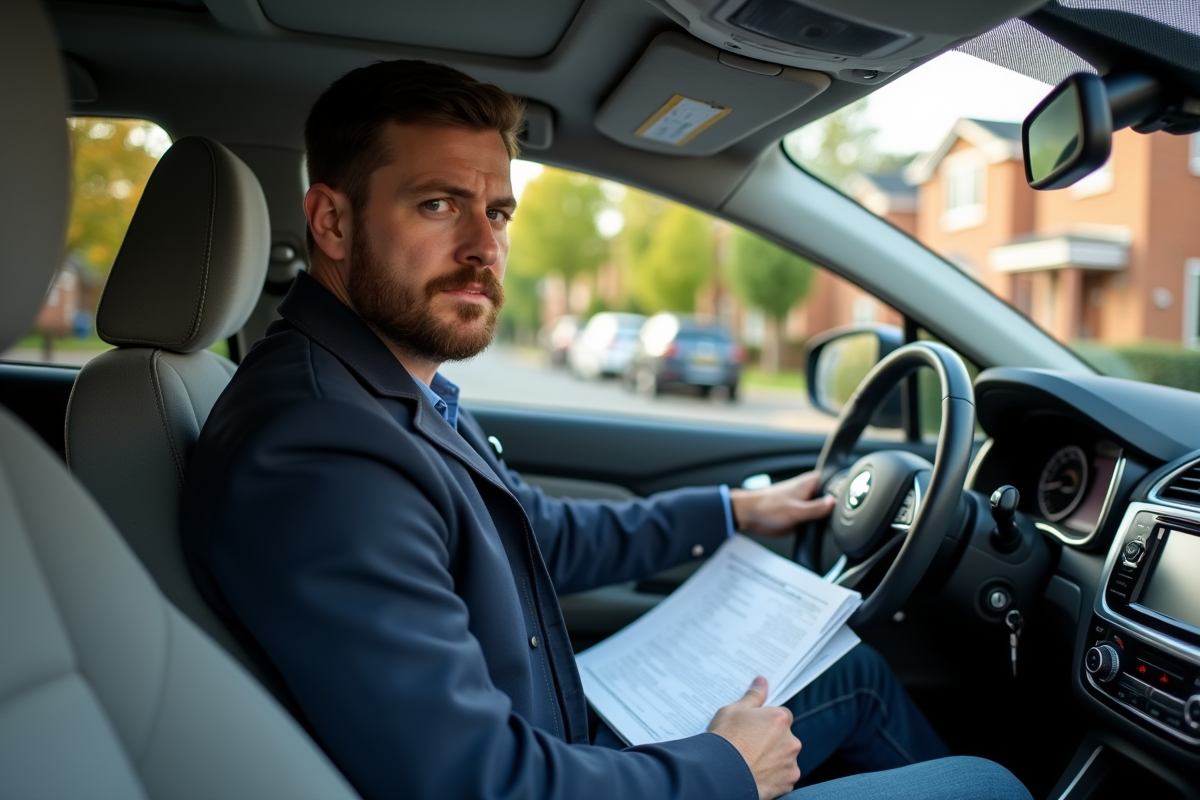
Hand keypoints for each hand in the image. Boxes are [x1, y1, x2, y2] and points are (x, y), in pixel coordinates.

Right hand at [707, 677, 801, 799]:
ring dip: (773, 759)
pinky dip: (773, 776)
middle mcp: (790, 741)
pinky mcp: (787, 784)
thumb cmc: (725, 740)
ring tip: (751, 761)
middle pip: (785, 738)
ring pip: (784, 758)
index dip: (767, 721)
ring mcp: (790, 764)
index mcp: (780, 719)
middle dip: (772, 741)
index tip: (754, 728)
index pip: (781, 716)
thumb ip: (753, 697)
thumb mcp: (733, 711)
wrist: (719, 774)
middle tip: (750, 745)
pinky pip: (783, 777)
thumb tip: (762, 682)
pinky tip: (756, 773)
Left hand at [729, 470, 833, 535]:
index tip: (850, 500)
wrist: (751, 515)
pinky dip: (818, 524)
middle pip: (832, 498)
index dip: (843, 491)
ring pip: (825, 510)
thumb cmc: (767, 506)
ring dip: (827, 517)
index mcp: (810, 483)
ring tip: (830, 524)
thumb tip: (833, 503)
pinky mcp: (802, 515)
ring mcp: (807, 504)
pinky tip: (820, 529)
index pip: (834, 482)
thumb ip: (815, 508)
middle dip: (836, 507)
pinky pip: (816, 520)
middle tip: (841, 517)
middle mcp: (810, 492)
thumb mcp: (795, 510)